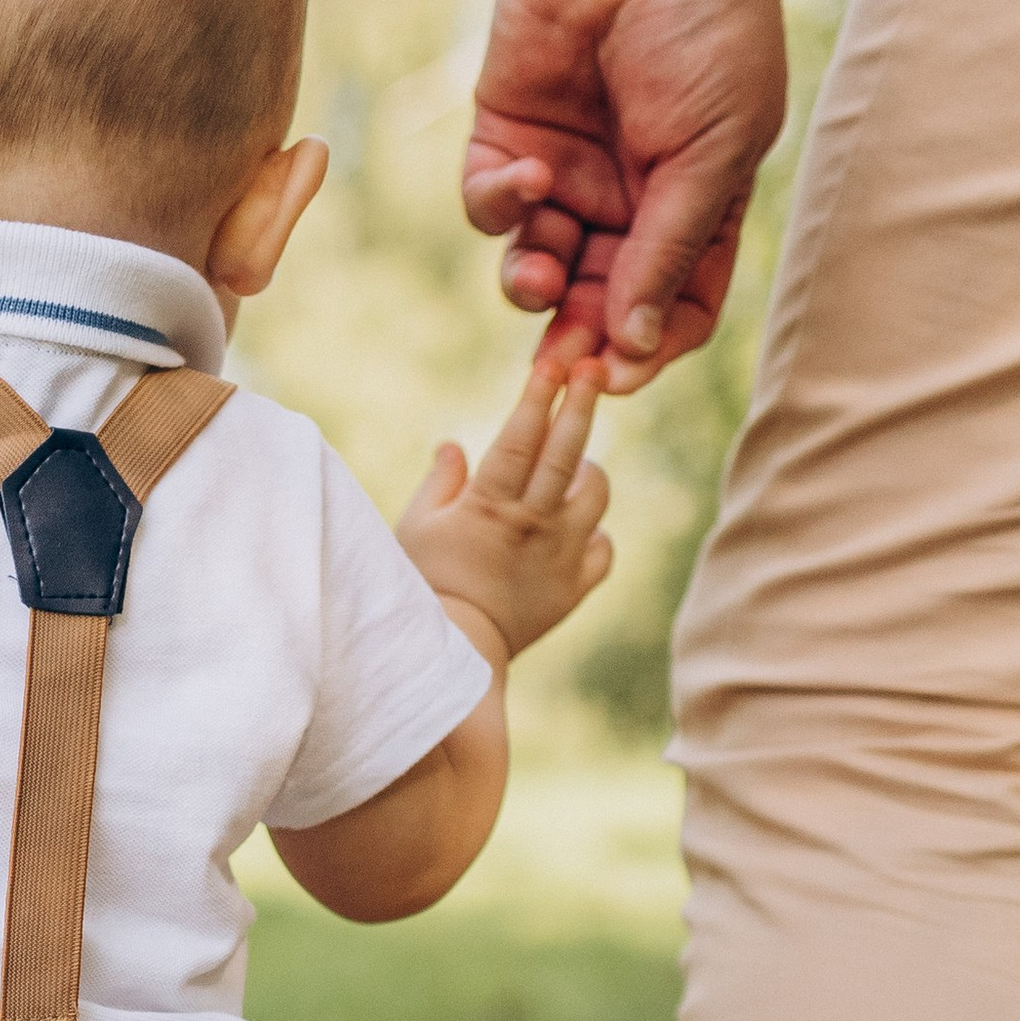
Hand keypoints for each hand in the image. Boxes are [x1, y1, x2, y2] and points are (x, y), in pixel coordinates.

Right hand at [399, 355, 611, 658]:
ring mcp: (560, 556)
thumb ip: (440, 483)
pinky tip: (576, 531)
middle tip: (593, 369)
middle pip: (567, 453)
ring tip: (573, 467)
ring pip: (596, 494)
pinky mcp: (574, 588)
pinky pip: (604, 548)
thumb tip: (454, 445)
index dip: (540, 394)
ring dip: (588, 471)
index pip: (521, 436)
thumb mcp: (415, 528)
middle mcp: (533, 524)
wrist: (453, 660)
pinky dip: (595, 534)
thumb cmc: (422, 589)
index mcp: (490, 505)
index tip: (555, 361)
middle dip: (582, 404)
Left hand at [461, 0, 785, 389]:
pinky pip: (489, 208)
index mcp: (696, 204)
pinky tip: (527, 177)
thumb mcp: (712, 149)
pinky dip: (501, 208)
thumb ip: (671, 248)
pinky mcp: (507, 135)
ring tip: (540, 275)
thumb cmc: (707, 27)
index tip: (619, 373)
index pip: (675, 307)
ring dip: (534, 288)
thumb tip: (637, 345)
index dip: (649, 347)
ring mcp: (567, 171)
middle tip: (561, 358)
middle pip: (597, 302)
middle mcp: (629, 198)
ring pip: (535, 269)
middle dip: (578, 334)